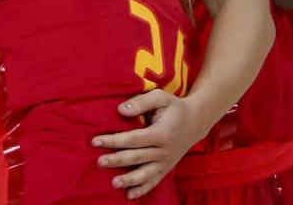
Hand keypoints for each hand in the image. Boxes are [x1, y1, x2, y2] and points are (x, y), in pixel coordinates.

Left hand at [93, 90, 209, 198]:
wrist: (196, 122)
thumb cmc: (174, 108)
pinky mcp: (166, 168)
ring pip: (146, 174)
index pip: (134, 139)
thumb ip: (141, 102)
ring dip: (130, 180)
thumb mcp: (161, 97)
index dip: (115, 140)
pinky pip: (154, 181)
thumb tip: (120, 110)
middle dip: (117, 160)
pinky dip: (143, 189)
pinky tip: (130, 196)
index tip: (96, 141)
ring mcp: (166, 162)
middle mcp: (164, 151)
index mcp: (162, 133)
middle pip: (137, 157)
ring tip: (114, 183)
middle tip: (99, 162)